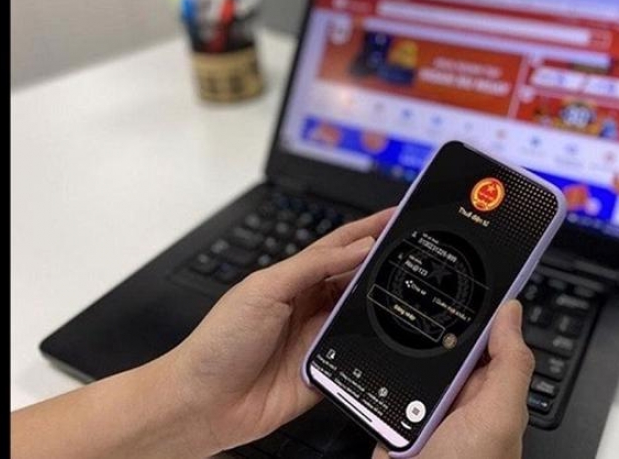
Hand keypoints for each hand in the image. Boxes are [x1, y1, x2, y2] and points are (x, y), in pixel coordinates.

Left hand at [158, 208, 393, 454]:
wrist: (204, 403)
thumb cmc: (219, 343)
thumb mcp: (265, 289)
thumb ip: (314, 266)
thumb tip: (359, 247)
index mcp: (295, 279)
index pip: (341, 247)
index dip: (370, 229)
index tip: (399, 215)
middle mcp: (311, 306)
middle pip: (359, 278)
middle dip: (386, 263)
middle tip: (414, 250)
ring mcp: (320, 338)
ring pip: (365, 315)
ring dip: (383, 304)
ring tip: (409, 287)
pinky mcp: (328, 371)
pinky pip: (361, 356)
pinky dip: (377, 347)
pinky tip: (391, 337)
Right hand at [372, 300, 533, 458]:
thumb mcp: (499, 417)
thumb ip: (510, 365)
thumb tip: (512, 311)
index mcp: (489, 391)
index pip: (486, 335)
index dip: (478, 306)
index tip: (463, 274)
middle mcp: (456, 397)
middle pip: (441, 343)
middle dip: (428, 325)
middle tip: (414, 297)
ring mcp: (421, 408)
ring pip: (406, 361)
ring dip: (395, 350)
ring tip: (385, 332)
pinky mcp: (390, 418)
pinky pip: (378, 384)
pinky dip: (369, 374)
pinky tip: (365, 362)